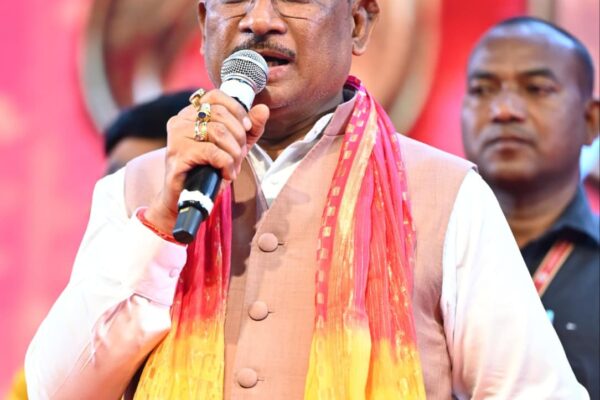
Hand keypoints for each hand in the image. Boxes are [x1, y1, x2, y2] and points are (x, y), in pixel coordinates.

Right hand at [145, 89, 269, 233]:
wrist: (187, 198)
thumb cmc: (209, 169)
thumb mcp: (235, 146)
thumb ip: (250, 128)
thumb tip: (263, 109)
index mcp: (191, 113)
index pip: (216, 96)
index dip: (237, 110)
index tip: (246, 128)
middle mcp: (180, 120)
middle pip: (220, 115)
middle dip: (239, 137)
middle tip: (239, 155)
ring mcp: (176, 137)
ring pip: (218, 132)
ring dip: (234, 152)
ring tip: (233, 166)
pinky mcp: (178, 155)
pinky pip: (213, 152)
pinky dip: (226, 164)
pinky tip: (227, 174)